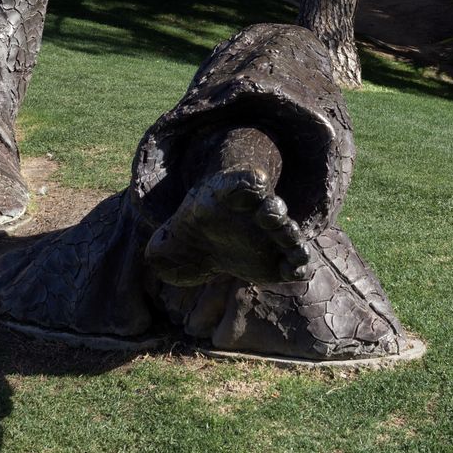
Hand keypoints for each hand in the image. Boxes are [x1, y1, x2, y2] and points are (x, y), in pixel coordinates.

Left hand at [143, 167, 313, 287]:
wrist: (208, 245)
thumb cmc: (187, 237)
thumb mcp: (167, 242)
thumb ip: (159, 250)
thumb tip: (154, 259)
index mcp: (228, 199)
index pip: (241, 183)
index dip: (247, 182)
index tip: (254, 181)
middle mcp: (254, 213)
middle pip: (270, 204)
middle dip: (272, 208)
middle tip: (269, 212)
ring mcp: (270, 236)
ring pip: (289, 231)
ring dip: (290, 235)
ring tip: (288, 242)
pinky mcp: (280, 260)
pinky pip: (297, 261)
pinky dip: (298, 265)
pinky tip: (289, 271)